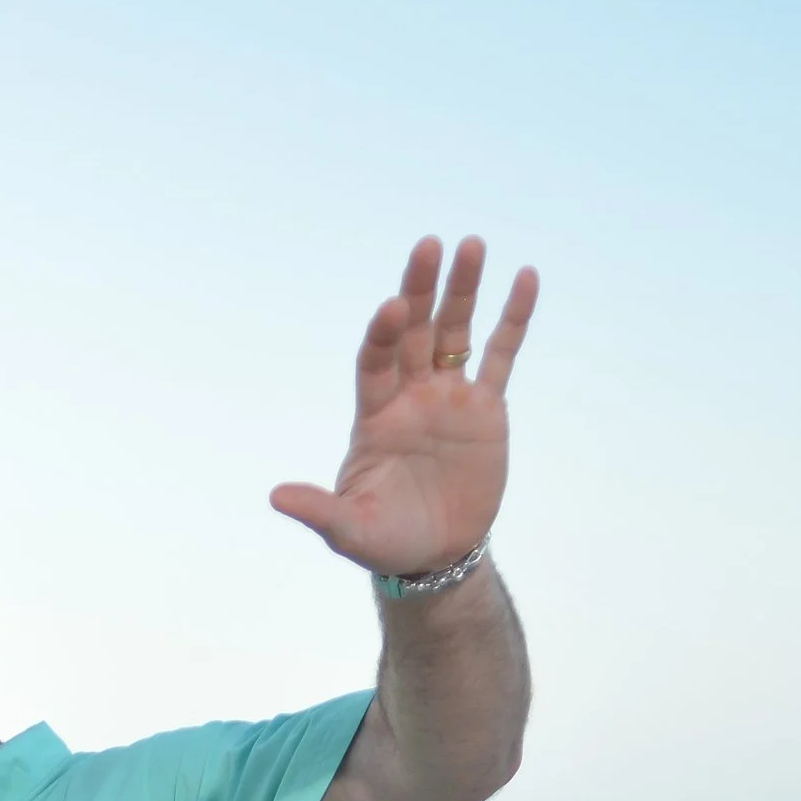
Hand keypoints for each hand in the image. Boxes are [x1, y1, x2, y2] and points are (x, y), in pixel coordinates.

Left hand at [272, 235, 537, 579]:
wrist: (437, 555)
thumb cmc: (386, 540)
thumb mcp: (350, 530)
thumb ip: (320, 509)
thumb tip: (275, 497)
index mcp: (375, 415)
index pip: (375, 362)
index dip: (383, 334)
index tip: (393, 307)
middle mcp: (410, 395)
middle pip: (413, 331)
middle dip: (420, 289)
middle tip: (429, 245)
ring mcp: (449, 397)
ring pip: (455, 331)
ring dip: (463, 289)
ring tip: (472, 245)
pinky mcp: (487, 408)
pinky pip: (501, 355)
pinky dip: (513, 318)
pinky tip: (524, 277)